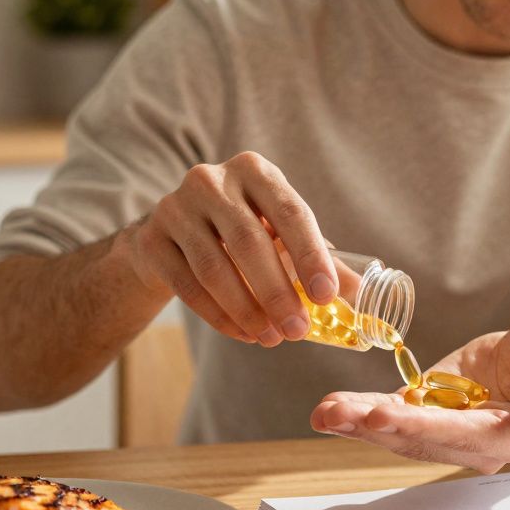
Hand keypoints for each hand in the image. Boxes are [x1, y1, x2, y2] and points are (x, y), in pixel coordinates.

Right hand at [128, 151, 337, 346]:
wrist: (169, 235)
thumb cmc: (238, 231)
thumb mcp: (277, 232)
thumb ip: (315, 257)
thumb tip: (357, 292)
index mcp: (254, 171)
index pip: (290, 212)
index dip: (310, 256)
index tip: (327, 295)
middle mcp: (211, 180)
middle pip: (249, 243)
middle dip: (277, 293)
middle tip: (296, 331)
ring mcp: (175, 208)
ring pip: (214, 268)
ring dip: (247, 310)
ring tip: (271, 339)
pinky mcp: (151, 240)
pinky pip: (188, 286)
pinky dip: (219, 316)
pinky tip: (243, 334)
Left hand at [310, 312, 509, 473]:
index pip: (459, 433)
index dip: (420, 425)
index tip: (384, 413)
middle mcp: (475, 443)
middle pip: (418, 439)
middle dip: (372, 426)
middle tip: (333, 413)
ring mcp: (450, 431)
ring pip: (399, 433)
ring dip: (357, 423)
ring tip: (322, 411)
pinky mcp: (433, 411)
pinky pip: (394, 414)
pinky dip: (362, 411)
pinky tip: (332, 408)